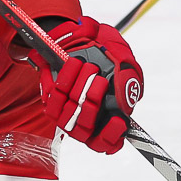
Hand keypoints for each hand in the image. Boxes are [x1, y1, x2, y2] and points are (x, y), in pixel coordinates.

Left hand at [38, 16, 143, 154]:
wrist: (87, 38)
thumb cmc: (110, 54)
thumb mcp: (126, 63)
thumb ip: (128, 81)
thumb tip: (125, 104)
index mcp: (109, 117)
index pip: (108, 142)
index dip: (112, 135)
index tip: (118, 120)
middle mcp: (87, 120)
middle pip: (85, 127)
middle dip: (92, 100)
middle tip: (99, 77)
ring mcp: (68, 113)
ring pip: (69, 114)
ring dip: (78, 87)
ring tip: (88, 66)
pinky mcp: (52, 101)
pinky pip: (54, 99)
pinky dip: (64, 79)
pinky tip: (73, 64)